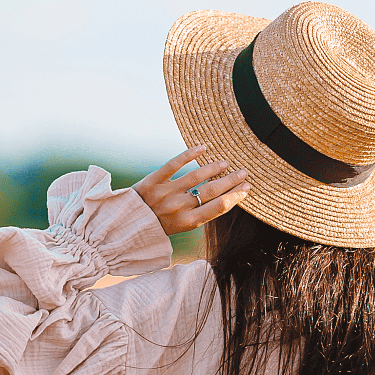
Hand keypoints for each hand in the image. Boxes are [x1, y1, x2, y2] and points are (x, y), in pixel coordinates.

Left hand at [134, 145, 251, 236]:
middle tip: (243, 173)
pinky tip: (203, 148)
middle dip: (230, 181)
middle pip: (211, 191)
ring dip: (214, 168)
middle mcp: (178, 208)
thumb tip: (224, 198)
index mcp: (187, 222)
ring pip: (195, 176)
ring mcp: (165, 193)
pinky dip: (190, 154)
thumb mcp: (181, 227)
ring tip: (226, 163)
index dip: (235, 197)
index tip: (246, 188)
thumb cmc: (159, 225)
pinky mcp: (153, 181)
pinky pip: (174, 164)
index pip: (218, 208)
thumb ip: (199, 214)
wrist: (127, 224)